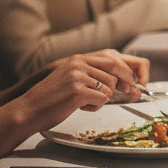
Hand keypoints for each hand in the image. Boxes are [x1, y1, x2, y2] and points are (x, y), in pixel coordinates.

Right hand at [13, 50, 148, 131]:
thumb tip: (122, 81)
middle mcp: (80, 63)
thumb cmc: (51, 99)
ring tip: (85, 102)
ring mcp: (79, 75)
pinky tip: (79, 107)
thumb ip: (92, 75)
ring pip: (109, 87)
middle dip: (127, 82)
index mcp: (80, 59)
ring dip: (102, 98)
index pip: (113, 57)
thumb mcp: (72, 78)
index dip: (129, 68)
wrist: (28, 110)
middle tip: (131, 93)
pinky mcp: (78, 90)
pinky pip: (101, 99)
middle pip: (117, 68)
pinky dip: (94, 106)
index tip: (139, 80)